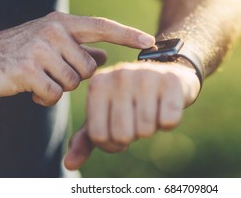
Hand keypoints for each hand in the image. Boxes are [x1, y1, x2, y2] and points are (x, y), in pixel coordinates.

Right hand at [0, 11, 154, 105]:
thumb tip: (105, 54)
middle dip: (74, 78)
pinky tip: (28, 89)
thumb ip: (78, 49)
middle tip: (49, 73)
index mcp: (59, 22)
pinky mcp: (27, 69)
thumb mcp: (48, 46)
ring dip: (57, 88)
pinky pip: (54, 94)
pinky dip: (44, 98)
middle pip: (89, 67)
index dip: (127, 34)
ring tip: (36, 79)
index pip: (101, 26)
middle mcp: (52, 30)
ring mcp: (39, 48)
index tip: (150, 41)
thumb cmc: (15, 55)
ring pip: (73, 83)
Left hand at [64, 61, 199, 169]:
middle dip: (132, 136)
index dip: (111, 143)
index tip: (120, 130)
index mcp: (98, 84)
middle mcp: (120, 75)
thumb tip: (69, 164)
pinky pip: (168, 121)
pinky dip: (168, 122)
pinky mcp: (171, 80)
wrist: (166, 76)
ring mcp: (146, 75)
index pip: (98, 136)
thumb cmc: (131, 101)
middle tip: (137, 120)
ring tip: (151, 110)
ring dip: (151, 128)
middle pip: (122, 135)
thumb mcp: (105, 117)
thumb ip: (86, 140)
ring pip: (145, 130)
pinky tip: (165, 106)